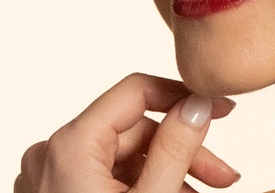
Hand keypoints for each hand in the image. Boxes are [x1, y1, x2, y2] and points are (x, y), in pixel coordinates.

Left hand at [15, 73, 239, 192]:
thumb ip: (177, 149)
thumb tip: (198, 103)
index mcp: (70, 145)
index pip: (135, 91)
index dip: (183, 95)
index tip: (221, 109)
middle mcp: (50, 154)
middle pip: (133, 130)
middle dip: (184, 150)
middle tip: (226, 176)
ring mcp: (48, 178)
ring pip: (122, 156)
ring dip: (168, 172)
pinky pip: (104, 177)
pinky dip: (140, 186)